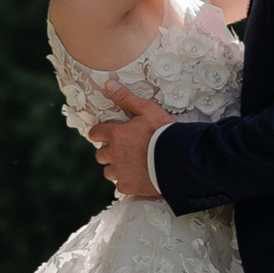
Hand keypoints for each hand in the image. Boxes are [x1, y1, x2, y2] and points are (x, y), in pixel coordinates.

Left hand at [90, 76, 170, 198]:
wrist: (178, 160)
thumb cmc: (164, 132)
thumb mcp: (147, 109)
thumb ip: (126, 98)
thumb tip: (109, 85)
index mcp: (115, 134)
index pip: (94, 134)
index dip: (99, 134)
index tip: (106, 135)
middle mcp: (113, 154)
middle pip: (100, 155)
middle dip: (108, 152)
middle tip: (123, 149)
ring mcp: (120, 172)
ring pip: (108, 172)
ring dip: (116, 167)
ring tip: (131, 164)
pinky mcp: (129, 187)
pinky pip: (120, 185)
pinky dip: (127, 181)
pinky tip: (138, 176)